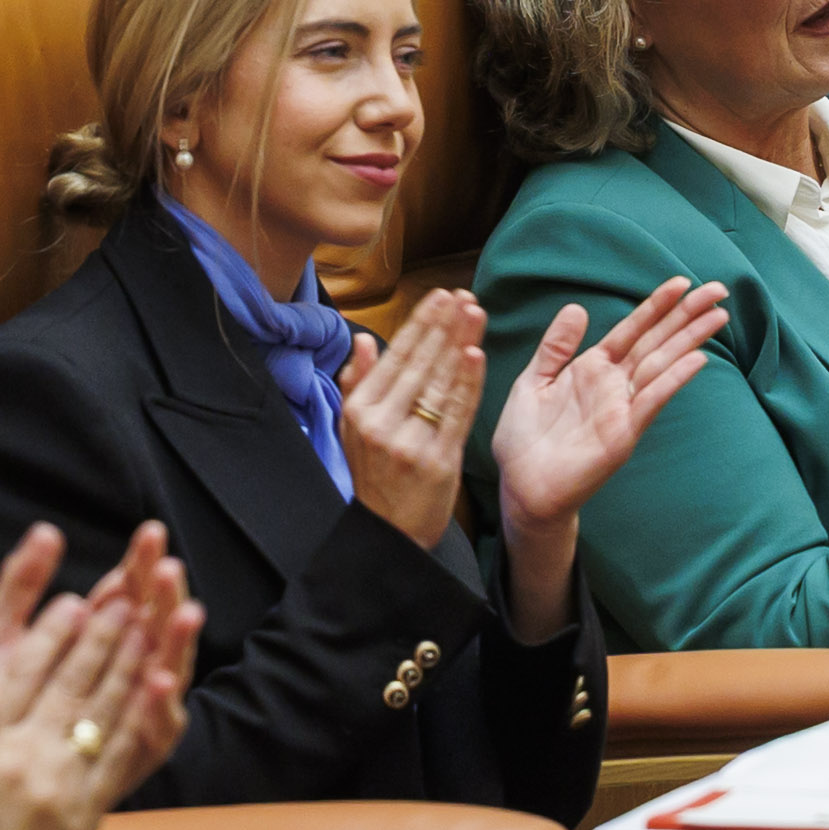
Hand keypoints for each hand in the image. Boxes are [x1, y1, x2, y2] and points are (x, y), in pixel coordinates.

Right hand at [335, 287, 481, 551]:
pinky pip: (457, 413)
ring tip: (476, 312)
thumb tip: (362, 340)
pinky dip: (468, 382)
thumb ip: (356, 382)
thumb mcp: (352, 429)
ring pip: (439, 383)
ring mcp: (410, 442)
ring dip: (460, 342)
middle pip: (420, 364)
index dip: (420, 324)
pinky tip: (476, 354)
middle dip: (444, 325)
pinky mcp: (438, 460)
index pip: (395, 357)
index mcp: (360, 410)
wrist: (390, 534)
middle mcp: (382, 423)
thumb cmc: (374, 476)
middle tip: (463, 295)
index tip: (440, 296)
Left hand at [487, 276, 727, 641]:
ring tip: (718, 316)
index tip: (682, 281)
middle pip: (657, 342)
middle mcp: (614, 386)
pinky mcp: (623, 435)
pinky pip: (651, 402)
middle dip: (687, 316)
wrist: (522, 487)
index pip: (632, 330)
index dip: (656, 305)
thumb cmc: (525, 439)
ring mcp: (622, 410)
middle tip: (720, 290)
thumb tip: (577, 307)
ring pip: (662, 366)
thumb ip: (556, 347)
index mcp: (592, 369)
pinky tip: (697, 360)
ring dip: (690, 341)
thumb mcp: (534, 381)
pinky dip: (673, 381)